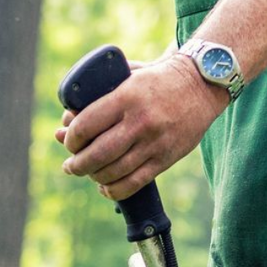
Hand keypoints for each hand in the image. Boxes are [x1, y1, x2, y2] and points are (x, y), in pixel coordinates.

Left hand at [55, 54, 228, 200]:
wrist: (201, 85)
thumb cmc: (157, 79)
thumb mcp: (128, 76)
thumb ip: (97, 95)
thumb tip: (65, 123)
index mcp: (127, 97)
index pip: (86, 125)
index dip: (71, 139)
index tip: (67, 142)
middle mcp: (140, 121)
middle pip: (97, 154)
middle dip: (77, 164)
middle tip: (71, 165)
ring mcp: (154, 142)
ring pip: (114, 172)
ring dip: (94, 177)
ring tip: (87, 173)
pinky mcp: (165, 158)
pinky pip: (134, 183)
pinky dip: (114, 190)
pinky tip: (105, 187)